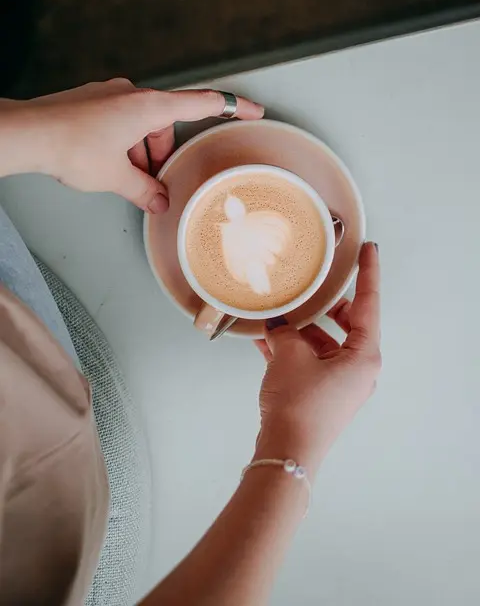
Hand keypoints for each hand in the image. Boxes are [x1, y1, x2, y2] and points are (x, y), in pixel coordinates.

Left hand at [3, 79, 262, 211]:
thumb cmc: (71, 147)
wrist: (27, 133)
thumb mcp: (117, 177)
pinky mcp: (92, 101)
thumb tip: (159, 202)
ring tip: (121, 177)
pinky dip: (121, 144)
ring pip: (139, 126)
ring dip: (138, 152)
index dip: (233, 107)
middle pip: (163, 125)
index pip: (202, 103)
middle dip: (159, 155)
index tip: (255, 110)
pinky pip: (119, 122)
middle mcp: (131, 93)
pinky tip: (105, 163)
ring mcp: (109, 94)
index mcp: (149, 106)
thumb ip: (144, 191)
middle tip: (149, 181)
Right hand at [254, 242, 380, 473]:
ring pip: (324, 343)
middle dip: (325, 306)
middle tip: (312, 286)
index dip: (368, 274)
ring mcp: (340, 382)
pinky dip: (292, 350)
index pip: (368, 304)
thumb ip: (285, 331)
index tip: (369, 249)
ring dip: (300, 330)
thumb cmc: (299, 406)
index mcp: (364, 355)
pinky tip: (265, 338)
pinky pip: (310, 361)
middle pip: (347, 323)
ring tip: (276, 315)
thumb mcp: (290, 356)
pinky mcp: (322, 394)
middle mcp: (358, 368)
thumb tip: (278, 323)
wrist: (287, 453)